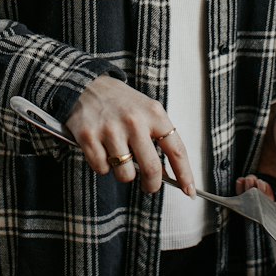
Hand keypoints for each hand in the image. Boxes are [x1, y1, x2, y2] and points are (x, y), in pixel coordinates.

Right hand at [65, 75, 194, 195]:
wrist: (85, 83)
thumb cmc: (121, 102)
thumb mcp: (145, 110)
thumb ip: (157, 137)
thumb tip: (166, 174)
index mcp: (153, 113)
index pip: (176, 150)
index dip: (184, 174)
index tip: (189, 191)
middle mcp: (134, 121)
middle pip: (151, 169)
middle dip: (152, 185)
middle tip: (149, 185)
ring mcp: (110, 129)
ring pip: (125, 174)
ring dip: (123, 173)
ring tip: (118, 156)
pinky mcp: (88, 136)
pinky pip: (101, 169)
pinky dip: (102, 166)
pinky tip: (102, 149)